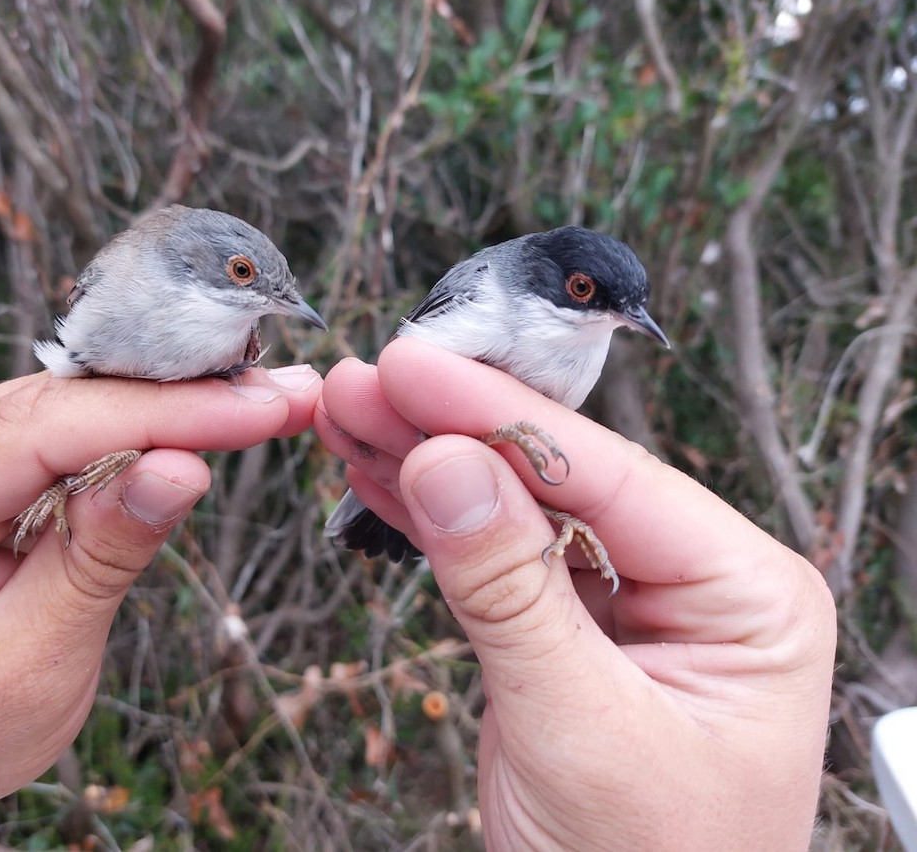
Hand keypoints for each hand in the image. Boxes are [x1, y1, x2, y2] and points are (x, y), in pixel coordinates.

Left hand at [0, 365, 319, 850]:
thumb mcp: (33, 665)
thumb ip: (99, 557)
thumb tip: (182, 466)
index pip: (34, 430)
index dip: (156, 411)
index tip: (256, 408)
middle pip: (51, 403)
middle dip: (177, 398)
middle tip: (286, 396)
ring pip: (61, 407)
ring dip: (166, 407)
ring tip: (264, 406)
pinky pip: (57, 430)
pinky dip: (133, 429)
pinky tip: (201, 422)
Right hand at [316, 338, 834, 850]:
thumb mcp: (578, 728)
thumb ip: (510, 590)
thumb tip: (443, 462)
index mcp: (747, 592)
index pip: (608, 475)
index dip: (497, 417)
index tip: (408, 368)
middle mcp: (696, 582)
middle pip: (557, 478)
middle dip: (452, 430)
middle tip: (362, 382)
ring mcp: (629, 603)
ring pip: (517, 509)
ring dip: (428, 462)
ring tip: (350, 414)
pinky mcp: (570, 631)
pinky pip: (496, 559)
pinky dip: (431, 522)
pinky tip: (377, 477)